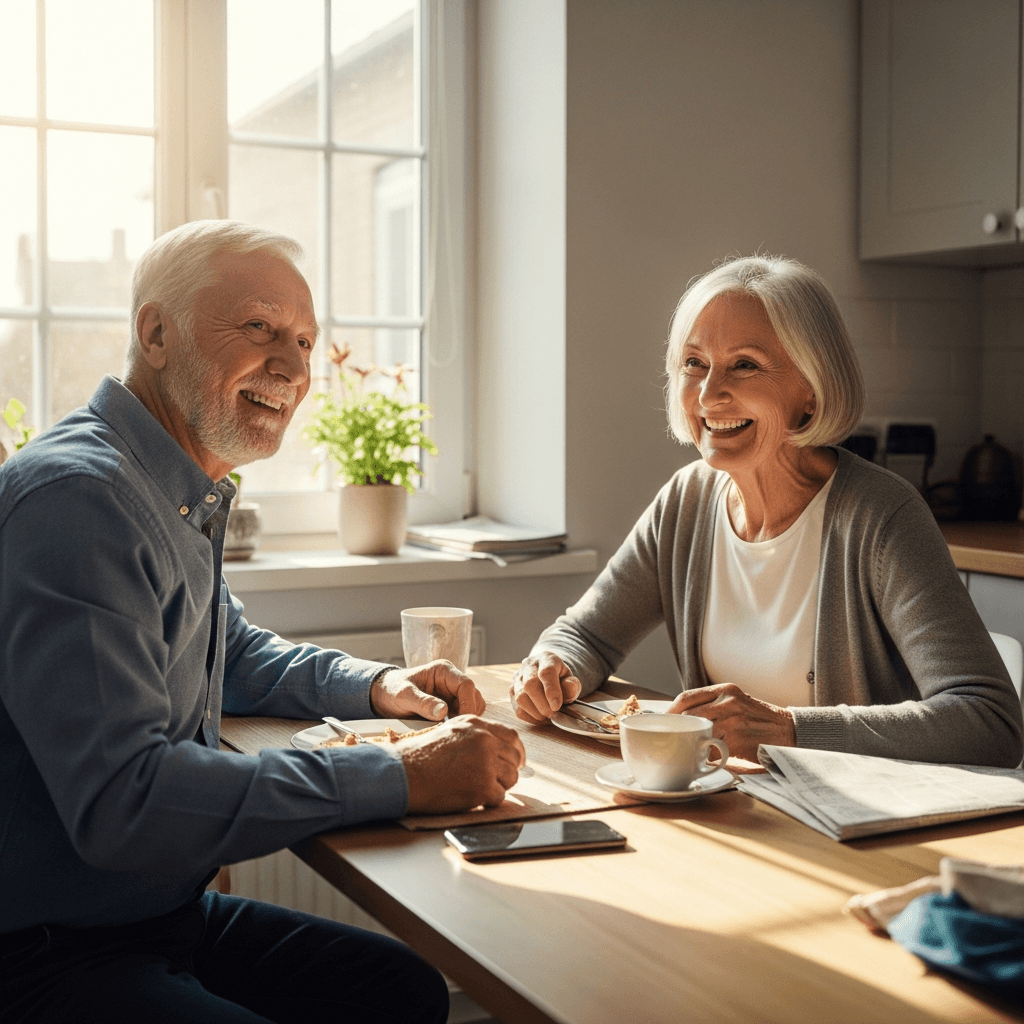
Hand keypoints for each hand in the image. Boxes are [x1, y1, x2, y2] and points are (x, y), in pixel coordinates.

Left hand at [370, 661, 485, 720]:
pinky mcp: (450, 705)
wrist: (383, 697)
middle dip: (468, 713)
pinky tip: (446, 731)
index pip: (466, 685)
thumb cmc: (392, 691)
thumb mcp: (403, 696)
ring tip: (449, 731)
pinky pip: (463, 714)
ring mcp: (452, 693)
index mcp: (443, 671)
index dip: (467, 704)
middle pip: (474, 696)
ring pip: (472, 706)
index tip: (461, 721)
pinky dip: (459, 723)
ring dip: (464, 719)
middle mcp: (451, 680)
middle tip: (455, 729)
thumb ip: (422, 702)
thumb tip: (442, 711)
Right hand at [400, 715, 526, 812]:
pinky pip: (499, 797)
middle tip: (494, 781)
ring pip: (511, 778)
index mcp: (477, 724)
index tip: (517, 761)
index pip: (511, 736)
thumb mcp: (450, 731)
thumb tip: (498, 748)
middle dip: (507, 771)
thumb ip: (476, 735)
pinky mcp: (483, 785)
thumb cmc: (421, 756)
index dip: (517, 751)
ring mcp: (485, 762)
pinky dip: (488, 801)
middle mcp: (484, 739)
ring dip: (498, 786)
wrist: (404, 773)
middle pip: (514, 758)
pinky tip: (471, 797)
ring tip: (477, 788)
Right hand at [510, 652, 581, 723]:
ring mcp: (517, 677)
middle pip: (529, 684)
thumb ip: (572, 685)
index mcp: (546, 659)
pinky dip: (529, 717)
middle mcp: (529, 665)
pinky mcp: (512, 690)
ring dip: (535, 712)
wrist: (545, 673)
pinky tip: (539, 717)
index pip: (546, 672)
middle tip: (553, 714)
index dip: (551, 690)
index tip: (556, 706)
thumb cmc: (559, 678)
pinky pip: (517, 708)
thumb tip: (570, 687)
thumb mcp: (570, 679)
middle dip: (542, 704)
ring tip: (547, 716)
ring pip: (520, 697)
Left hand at [668, 682, 795, 761]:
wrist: (789, 731)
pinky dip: (703, 756)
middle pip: (688, 715)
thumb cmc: (759, 719)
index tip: (663, 720)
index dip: (671, 710)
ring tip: (684, 749)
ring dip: (688, 744)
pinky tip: (702, 759)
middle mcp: (727, 701)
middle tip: (668, 738)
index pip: (687, 697)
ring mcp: (732, 721)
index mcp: (725, 689)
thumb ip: (713, 704)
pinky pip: (711, 749)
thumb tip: (681, 716)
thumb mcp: (737, 701)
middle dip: (676, 729)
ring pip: (697, 732)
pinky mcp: (737, 741)